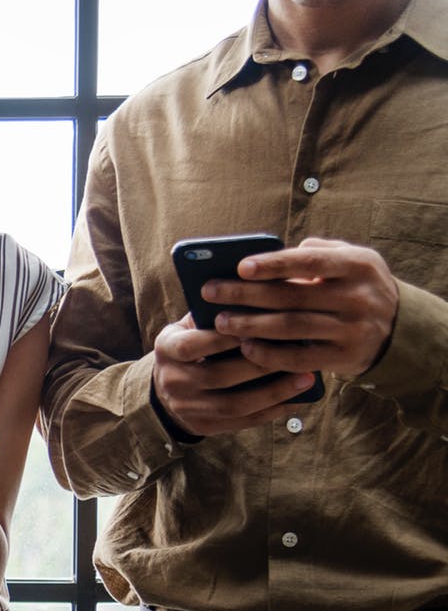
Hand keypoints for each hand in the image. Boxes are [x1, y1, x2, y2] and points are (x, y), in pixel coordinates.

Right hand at [151, 315, 313, 437]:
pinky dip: (270, 411)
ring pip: (233, 404)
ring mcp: (185, 408)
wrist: (166, 386)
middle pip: (217, 376)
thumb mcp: (191, 325)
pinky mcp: (202, 426)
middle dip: (259, 365)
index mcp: (166, 350)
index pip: (192, 346)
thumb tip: (257, 298)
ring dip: (273, 392)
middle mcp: (171, 381)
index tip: (260, 326)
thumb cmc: (192, 344)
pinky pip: (241, 422)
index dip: (224, 339)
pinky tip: (294, 399)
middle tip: (295, 353)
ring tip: (305, 379)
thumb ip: (214, 314)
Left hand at [204, 237, 398, 377]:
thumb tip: (270, 254)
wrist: (399, 328)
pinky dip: (271, 354)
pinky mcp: (345, 358)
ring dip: (251, 325)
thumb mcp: (351, 260)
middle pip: (292, 296)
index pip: (310, 261)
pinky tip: (246, 348)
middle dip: (246, 295)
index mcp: (357, 265)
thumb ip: (318, 251)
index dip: (274, 264)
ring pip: (293, 327)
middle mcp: (358, 297)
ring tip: (220, 321)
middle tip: (211, 292)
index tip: (240, 266)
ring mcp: (353, 330)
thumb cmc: (357, 286)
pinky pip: (301, 358)